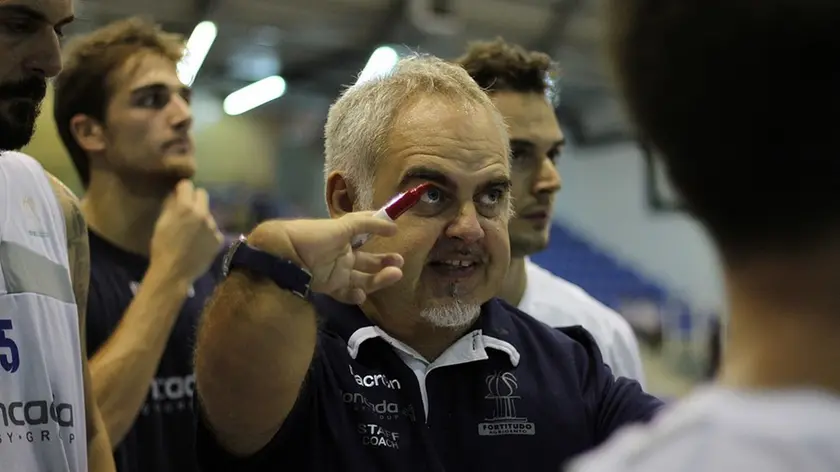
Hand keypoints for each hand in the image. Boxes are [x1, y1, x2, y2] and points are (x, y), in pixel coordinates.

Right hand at [150, 180, 223, 284]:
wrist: (174, 272)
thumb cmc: (162, 247)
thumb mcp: (161, 223)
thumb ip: (170, 205)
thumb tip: (175, 193)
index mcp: (185, 207)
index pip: (187, 185)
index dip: (182, 190)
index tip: (179, 195)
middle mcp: (203, 213)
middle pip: (202, 194)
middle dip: (194, 199)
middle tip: (187, 211)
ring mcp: (213, 226)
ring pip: (208, 213)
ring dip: (201, 218)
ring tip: (192, 232)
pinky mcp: (219, 238)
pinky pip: (213, 229)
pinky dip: (207, 233)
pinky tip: (199, 243)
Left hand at [256, 212, 403, 303]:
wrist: (285, 256)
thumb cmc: (315, 236)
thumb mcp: (343, 225)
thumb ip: (368, 223)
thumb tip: (394, 225)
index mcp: (344, 236)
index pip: (365, 232)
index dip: (379, 232)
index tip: (395, 232)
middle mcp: (341, 254)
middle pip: (367, 260)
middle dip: (384, 262)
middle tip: (399, 262)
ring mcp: (336, 272)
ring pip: (362, 278)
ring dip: (378, 279)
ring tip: (395, 275)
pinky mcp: (329, 288)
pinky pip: (345, 294)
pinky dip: (354, 296)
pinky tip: (361, 294)